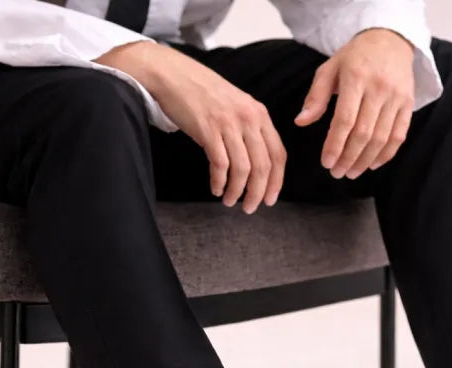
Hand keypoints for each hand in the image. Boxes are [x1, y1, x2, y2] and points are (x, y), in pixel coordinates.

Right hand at [97, 42, 285, 212]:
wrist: (173, 74)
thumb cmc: (203, 93)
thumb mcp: (237, 106)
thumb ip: (251, 129)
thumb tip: (259, 164)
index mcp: (259, 114)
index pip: (278, 155)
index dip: (276, 182)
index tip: (270, 199)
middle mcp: (248, 118)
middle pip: (263, 166)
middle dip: (258, 193)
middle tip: (250, 208)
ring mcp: (228, 123)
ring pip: (243, 169)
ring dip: (237, 191)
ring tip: (229, 201)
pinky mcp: (208, 129)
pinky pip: (220, 164)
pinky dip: (219, 182)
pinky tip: (216, 189)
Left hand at [295, 29, 414, 179]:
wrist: (390, 40)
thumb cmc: (354, 58)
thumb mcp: (329, 69)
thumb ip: (315, 97)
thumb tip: (300, 122)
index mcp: (355, 78)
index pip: (344, 120)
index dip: (335, 145)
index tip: (326, 163)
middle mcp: (378, 88)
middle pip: (363, 133)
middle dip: (348, 158)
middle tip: (336, 172)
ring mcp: (396, 97)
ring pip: (381, 138)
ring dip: (364, 161)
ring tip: (351, 172)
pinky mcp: (408, 103)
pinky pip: (398, 136)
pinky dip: (386, 155)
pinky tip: (372, 165)